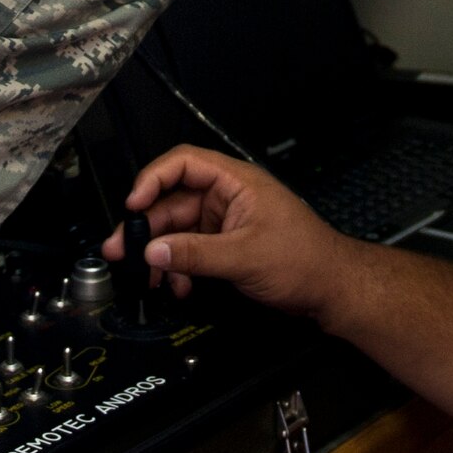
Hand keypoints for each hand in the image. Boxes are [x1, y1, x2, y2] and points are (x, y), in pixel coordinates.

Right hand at [104, 146, 350, 323]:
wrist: (331, 288)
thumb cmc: (307, 259)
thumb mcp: (245, 256)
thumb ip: (195, 254)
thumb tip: (154, 251)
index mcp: (236, 182)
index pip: (183, 163)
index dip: (153, 179)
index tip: (133, 204)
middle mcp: (228, 197)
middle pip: (172, 200)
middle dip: (145, 225)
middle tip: (121, 247)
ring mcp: (226, 221)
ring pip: (177, 229)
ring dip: (159, 252)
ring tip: (146, 274)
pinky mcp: (225, 245)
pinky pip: (189, 249)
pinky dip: (177, 266)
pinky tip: (177, 283)